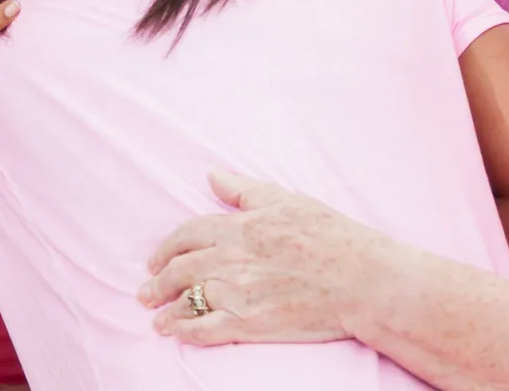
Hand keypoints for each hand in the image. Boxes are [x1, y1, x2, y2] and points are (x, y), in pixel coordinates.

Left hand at [138, 169, 383, 345]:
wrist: (362, 280)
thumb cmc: (331, 236)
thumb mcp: (286, 200)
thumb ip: (243, 190)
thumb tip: (212, 175)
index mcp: (239, 226)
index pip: (187, 234)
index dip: (167, 248)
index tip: (157, 259)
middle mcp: (231, 258)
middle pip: (180, 269)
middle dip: (157, 281)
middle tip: (146, 290)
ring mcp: (238, 293)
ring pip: (187, 300)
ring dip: (166, 309)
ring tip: (156, 317)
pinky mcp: (249, 323)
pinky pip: (204, 329)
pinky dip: (184, 331)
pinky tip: (175, 333)